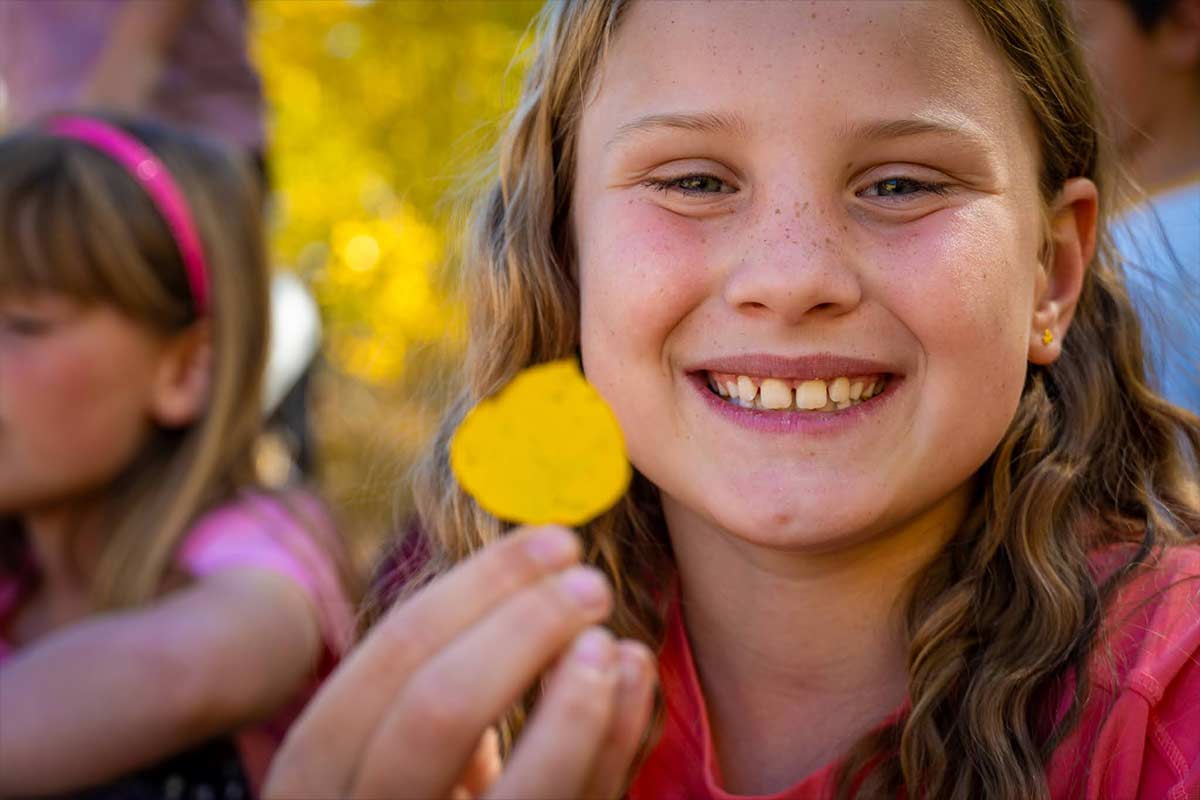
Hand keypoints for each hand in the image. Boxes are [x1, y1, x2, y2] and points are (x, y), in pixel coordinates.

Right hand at [264, 526, 656, 798]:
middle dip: (525, 629)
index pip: (392, 657)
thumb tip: (538, 574)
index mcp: (315, 772)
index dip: (481, 586)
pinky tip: (633, 677)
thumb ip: (431, 680)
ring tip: (610, 639)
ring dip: (577, 702)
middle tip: (590, 580)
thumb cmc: (407, 795)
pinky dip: (614, 744)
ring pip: (523, 792)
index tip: (553, 539)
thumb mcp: (390, 746)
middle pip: (439, 710)